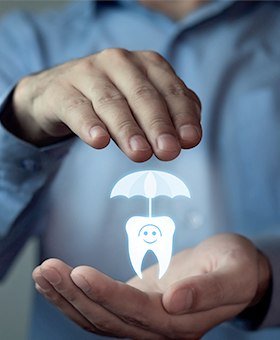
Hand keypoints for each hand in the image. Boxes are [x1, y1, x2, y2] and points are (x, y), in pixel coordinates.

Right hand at [10, 49, 200, 161]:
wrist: (60, 92)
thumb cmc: (112, 99)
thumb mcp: (143, 103)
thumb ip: (170, 114)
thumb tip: (189, 137)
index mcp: (146, 64)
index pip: (171, 91)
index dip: (182, 116)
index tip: (190, 141)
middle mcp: (119, 62)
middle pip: (143, 95)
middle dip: (158, 125)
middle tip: (168, 152)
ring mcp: (87, 73)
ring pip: (112, 103)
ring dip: (127, 129)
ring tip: (140, 153)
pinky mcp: (61, 90)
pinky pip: (77, 108)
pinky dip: (89, 124)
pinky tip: (98, 141)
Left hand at [32, 234, 270, 338]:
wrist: (232, 270)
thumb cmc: (235, 267)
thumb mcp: (232, 273)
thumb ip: (207, 290)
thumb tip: (175, 301)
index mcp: (180, 326)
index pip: (135, 313)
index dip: (106, 295)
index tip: (79, 273)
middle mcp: (156, 330)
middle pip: (107, 319)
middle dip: (74, 295)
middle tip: (47, 268)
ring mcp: (142, 321)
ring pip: (96, 317)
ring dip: (66, 297)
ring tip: (43, 272)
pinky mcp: (134, 306)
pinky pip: (99, 307)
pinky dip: (75, 296)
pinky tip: (57, 281)